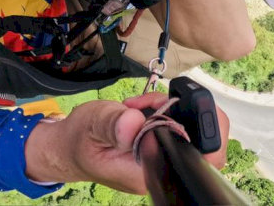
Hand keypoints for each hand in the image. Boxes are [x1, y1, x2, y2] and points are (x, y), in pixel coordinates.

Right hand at [24, 92, 229, 192]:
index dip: (200, 133)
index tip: (176, 109)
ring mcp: (164, 161)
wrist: (68, 148)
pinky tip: (142, 109)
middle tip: (153, 102)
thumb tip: (137, 123)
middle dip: (187, 112)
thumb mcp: (92, 124)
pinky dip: (165, 111)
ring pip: (193, 132)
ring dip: (173, 109)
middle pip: (205, 145)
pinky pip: (178, 128)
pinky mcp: (162, 149)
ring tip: (139, 105)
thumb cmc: (79, 139)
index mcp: (147, 172)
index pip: (196, 161)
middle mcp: (161, 170)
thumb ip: (113, 123)